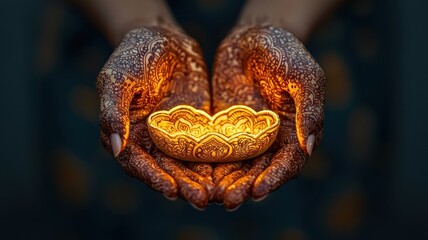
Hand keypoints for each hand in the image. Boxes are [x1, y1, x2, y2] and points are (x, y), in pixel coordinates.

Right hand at [97, 26, 213, 208]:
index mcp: (125, 134)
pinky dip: (215, 162)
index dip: (153, 177)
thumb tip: (116, 148)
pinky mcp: (195, 128)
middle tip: (201, 200)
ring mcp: (174, 136)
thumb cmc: (133, 55)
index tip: (171, 189)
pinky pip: (205, 148)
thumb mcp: (116, 79)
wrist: (162, 37)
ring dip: (200, 181)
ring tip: (217, 194)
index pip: (137, 163)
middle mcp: (150, 141)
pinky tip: (230, 172)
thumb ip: (112, 111)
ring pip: (187, 165)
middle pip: (165, 170)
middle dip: (182, 186)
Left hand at [211, 25, 324, 209]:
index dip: (274, 179)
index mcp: (294, 132)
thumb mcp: (305, 76)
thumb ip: (310, 110)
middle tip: (228, 200)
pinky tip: (195, 174)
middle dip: (245, 187)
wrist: (254, 35)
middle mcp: (269, 139)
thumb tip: (310, 148)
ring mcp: (244, 134)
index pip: (286, 164)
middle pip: (258, 171)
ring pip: (236, 165)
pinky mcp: (223, 127)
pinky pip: (215, 148)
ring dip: (225, 182)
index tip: (258, 190)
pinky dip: (207, 163)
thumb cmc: (285, 51)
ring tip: (210, 195)